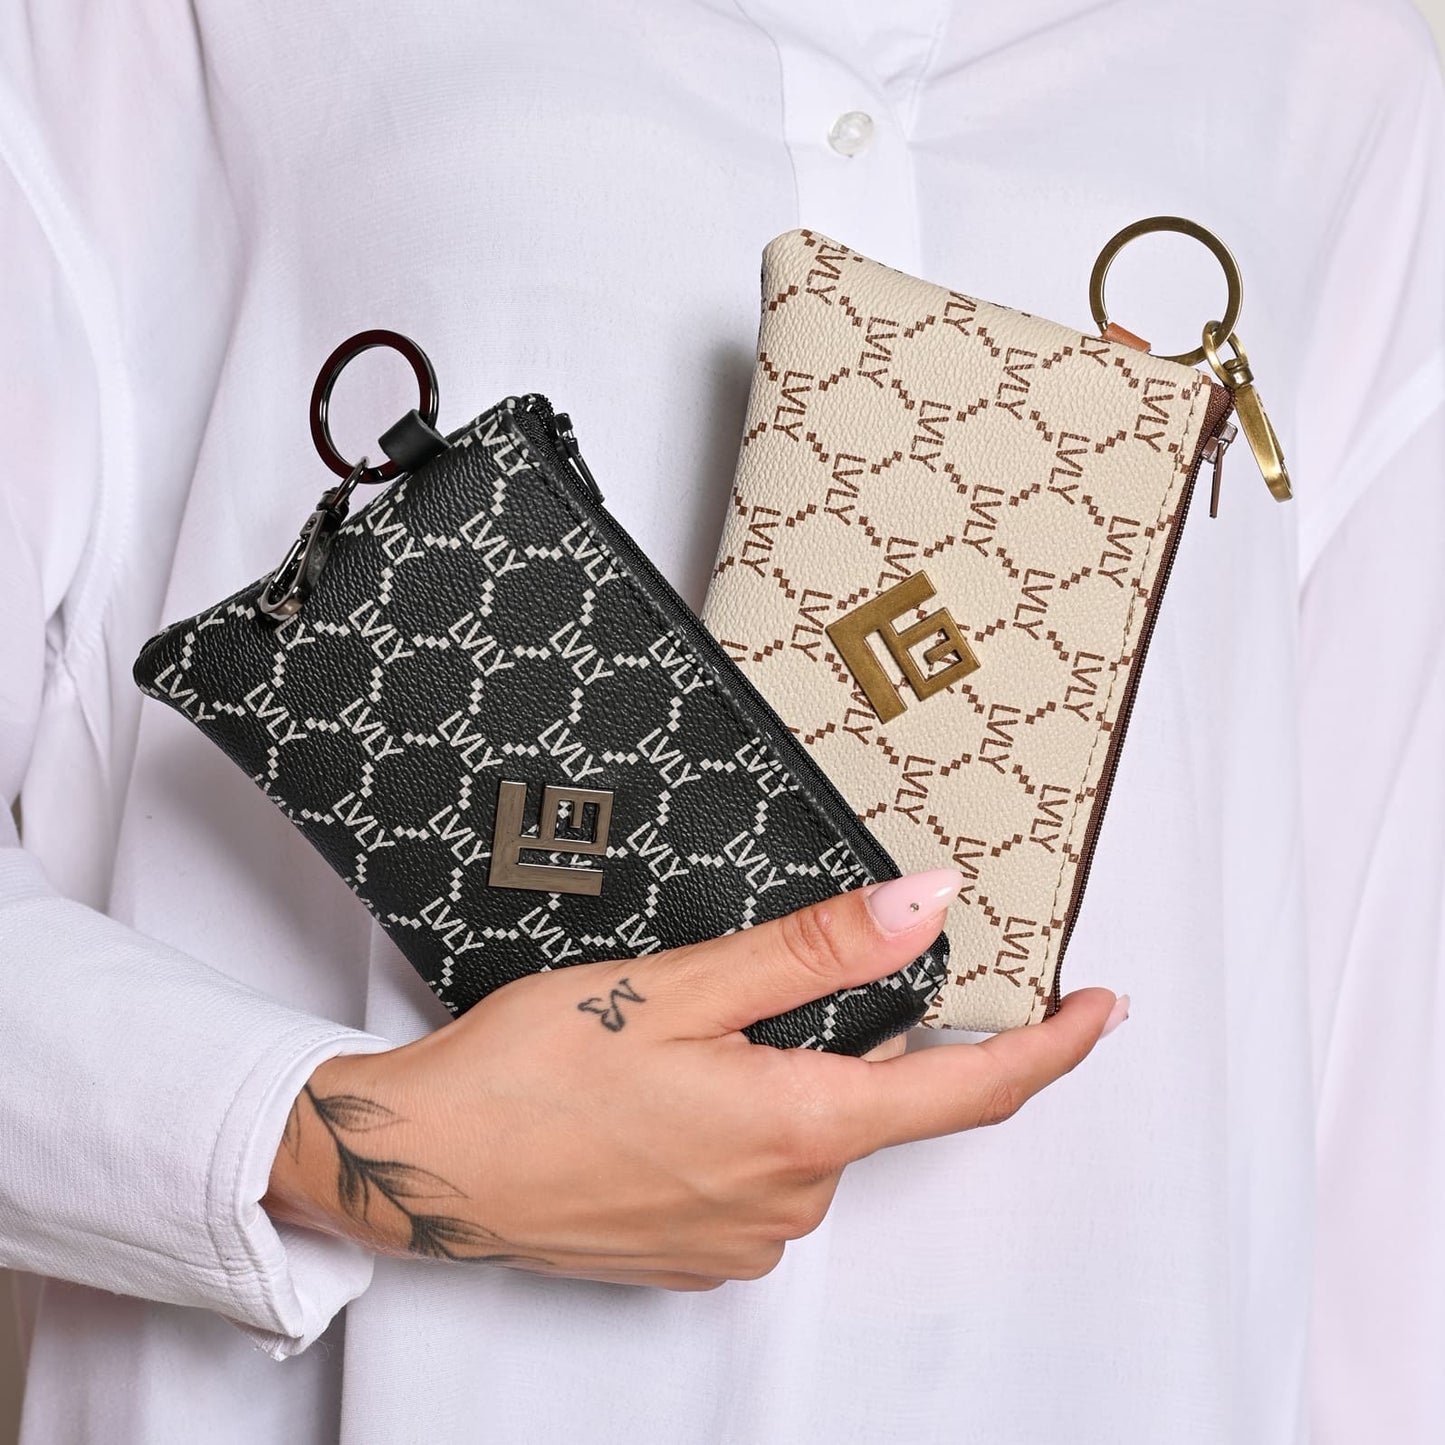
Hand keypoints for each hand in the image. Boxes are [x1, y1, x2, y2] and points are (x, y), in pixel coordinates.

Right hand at [264, 868, 1120, 1288]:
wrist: (422, 1165)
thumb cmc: (531, 1072)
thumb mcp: (678, 988)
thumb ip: (813, 952)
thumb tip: (926, 903)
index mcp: (796, 1127)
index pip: (968, 1092)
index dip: (1049, 1051)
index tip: (1100, 1009)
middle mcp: (785, 1200)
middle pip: (877, 1102)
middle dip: (863, 1038)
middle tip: (776, 981)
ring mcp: (740, 1236)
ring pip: (814, 1135)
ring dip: (789, 1079)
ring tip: (685, 1036)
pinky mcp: (697, 1251)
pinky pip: (762, 1175)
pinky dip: (749, 1123)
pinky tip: (666, 1093)